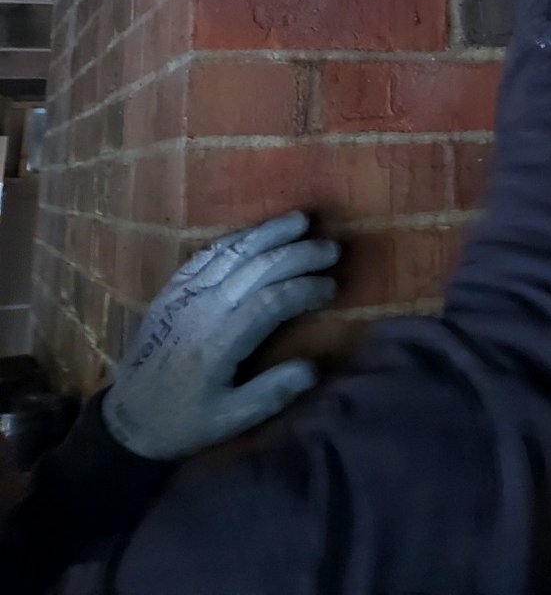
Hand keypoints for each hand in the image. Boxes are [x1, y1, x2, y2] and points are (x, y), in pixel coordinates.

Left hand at [102, 212, 338, 460]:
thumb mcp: (229, 421)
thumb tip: (314, 367)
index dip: (306, 288)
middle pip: (257, 266)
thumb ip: (272, 393)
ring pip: (233, 251)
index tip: (332, 287)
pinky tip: (256, 232)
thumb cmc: (183, 422)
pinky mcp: (171, 288)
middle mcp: (203, 308)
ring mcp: (184, 294)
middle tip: (332, 247)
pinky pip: (206, 253)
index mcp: (219, 342)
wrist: (127, 420)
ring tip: (301, 220)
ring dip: (269, 232)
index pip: (272, 300)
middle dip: (298, 253)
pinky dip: (236, 238)